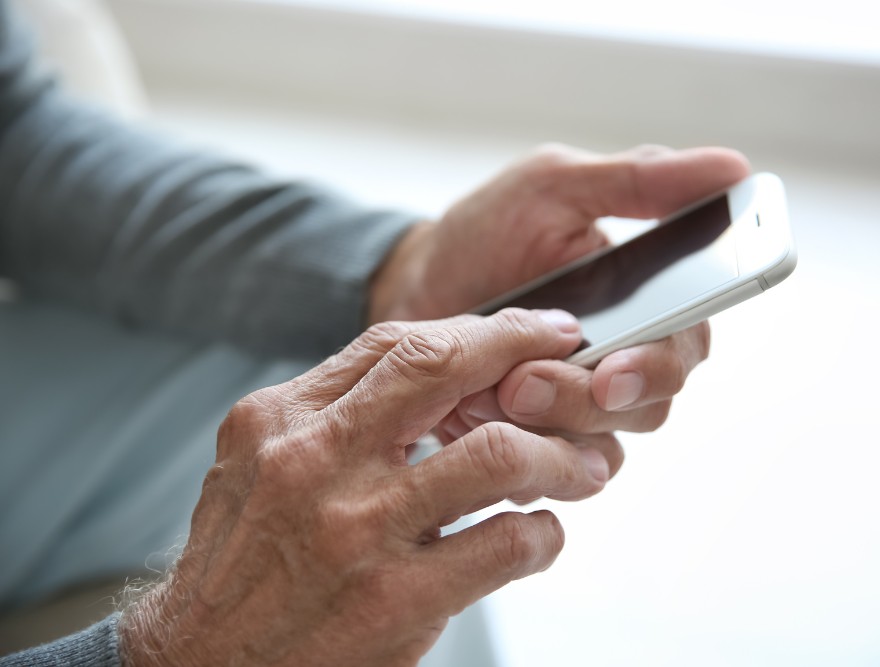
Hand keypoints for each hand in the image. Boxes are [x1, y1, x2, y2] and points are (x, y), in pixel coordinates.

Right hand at [120, 309, 618, 666]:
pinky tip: (540, 536)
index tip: (527, 329)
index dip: (481, 329)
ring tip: (581, 467)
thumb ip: (332, 413)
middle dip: (525, 352)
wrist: (203, 666)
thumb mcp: (257, 463)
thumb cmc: (240, 562)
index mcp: (282, 419)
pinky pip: (505, 545)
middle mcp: (314, 461)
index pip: (397, 342)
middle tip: (572, 361)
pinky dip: (544, 535)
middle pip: (444, 369)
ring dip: (558, 456)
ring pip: (496, 454)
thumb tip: (434, 374)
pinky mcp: (394, 600)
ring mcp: (356, 529)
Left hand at [369, 144, 749, 437]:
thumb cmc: (487, 233)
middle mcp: (625, 360)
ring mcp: (583, 406)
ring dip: (549, 426)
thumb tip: (735, 166)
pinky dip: (521, 453)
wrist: (413, 287)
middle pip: (649, 406)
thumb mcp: (554, 187)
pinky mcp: (543, 441)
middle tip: (524, 382)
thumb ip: (639, 180)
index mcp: (648, 301)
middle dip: (585, 399)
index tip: (614, 369)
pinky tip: (475, 417)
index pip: (688, 344)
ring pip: (605, 446)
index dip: (661, 364)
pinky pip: (557, 472)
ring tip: (490, 392)